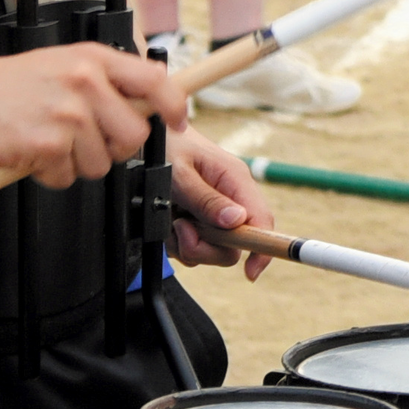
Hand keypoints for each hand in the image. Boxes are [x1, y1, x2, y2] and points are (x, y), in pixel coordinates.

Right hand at [0, 40, 168, 188]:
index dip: (174, 105)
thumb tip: (156, 95)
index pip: (156, 81)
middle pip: (134, 136)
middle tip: (87, 140)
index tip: (178, 120)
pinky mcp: (46, 146)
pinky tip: (33, 152)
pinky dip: (50, 174)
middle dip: (115, 147)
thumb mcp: (67, 62)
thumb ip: (109, 77)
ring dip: (77, 163)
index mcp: (94, 59)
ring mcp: (66, 116)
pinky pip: (67, 178)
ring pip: (101, 164)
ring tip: (51, 141)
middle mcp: (85, 83)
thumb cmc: (12, 83)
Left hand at [169, 137, 276, 276]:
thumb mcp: (180, 172)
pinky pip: (194, 244)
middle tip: (181, 229)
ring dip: (185, 243)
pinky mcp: (199, 218)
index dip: (262, 250)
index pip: (262, 221)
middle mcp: (230, 197)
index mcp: (235, 180)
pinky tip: (167, 221)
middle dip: (204, 246)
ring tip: (170, 219)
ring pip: (212, 248)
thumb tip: (236, 221)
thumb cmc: (165, 145)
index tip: (250, 272)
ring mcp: (214, 210)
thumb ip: (206, 199)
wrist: (146, 137)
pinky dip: (176, 241)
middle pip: (233, 244)